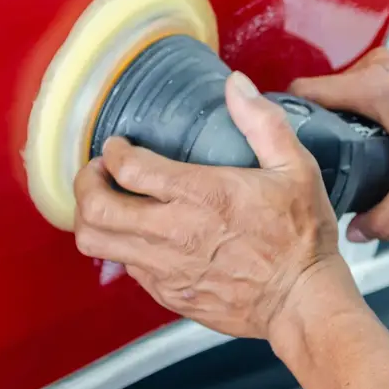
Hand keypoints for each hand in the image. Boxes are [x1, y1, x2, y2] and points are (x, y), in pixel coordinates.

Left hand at [72, 72, 347, 338]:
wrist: (302, 304)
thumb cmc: (300, 237)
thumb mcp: (295, 168)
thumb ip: (262, 122)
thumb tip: (236, 84)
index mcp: (202, 194)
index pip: (128, 167)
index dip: (113, 151)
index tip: (118, 145)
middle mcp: (174, 232)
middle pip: (95, 207)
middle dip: (86, 182)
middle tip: (99, 172)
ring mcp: (165, 268)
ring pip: (96, 242)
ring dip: (91, 217)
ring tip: (108, 202)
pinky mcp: (166, 293)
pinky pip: (123, 267)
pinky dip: (120, 246)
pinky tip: (140, 234)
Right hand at [290, 48, 388, 241]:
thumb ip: (384, 218)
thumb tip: (356, 232)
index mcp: (373, 88)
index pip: (304, 91)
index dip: (284, 115)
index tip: (276, 134)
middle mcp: (379, 68)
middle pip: (323, 92)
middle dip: (315, 121)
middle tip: (311, 154)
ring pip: (345, 88)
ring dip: (339, 113)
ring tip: (339, 146)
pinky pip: (367, 85)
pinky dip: (361, 106)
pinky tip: (370, 135)